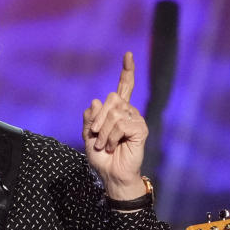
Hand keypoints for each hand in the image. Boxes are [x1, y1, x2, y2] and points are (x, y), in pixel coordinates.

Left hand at [82, 51, 148, 199]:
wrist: (110, 175)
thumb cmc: (101, 157)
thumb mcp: (89, 136)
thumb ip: (90, 119)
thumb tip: (96, 101)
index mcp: (117, 112)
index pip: (124, 88)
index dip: (127, 72)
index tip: (128, 54)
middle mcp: (129, 112)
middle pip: (112, 98)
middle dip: (98, 117)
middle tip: (96, 135)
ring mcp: (136, 120)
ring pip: (114, 112)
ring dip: (103, 132)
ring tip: (104, 145)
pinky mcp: (140, 129)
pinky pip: (121, 124)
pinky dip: (111, 137)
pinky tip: (113, 147)